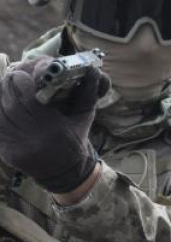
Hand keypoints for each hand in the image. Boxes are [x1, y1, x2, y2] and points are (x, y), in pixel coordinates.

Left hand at [0, 56, 108, 192]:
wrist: (63, 171)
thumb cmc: (74, 139)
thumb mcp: (85, 118)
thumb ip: (87, 93)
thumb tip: (91, 70)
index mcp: (54, 130)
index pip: (29, 98)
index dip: (23, 80)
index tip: (23, 72)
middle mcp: (33, 139)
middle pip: (10, 101)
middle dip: (10, 83)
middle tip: (14, 75)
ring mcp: (16, 146)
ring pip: (0, 111)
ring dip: (2, 94)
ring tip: (9, 85)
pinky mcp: (4, 150)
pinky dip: (0, 109)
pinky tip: (4, 102)